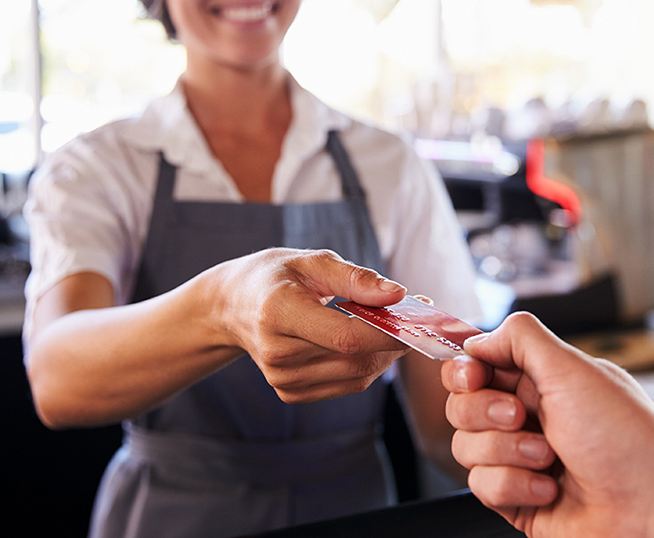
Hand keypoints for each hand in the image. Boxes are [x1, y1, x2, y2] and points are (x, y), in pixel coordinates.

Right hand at [203, 248, 409, 402]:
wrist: (232, 306)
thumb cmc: (276, 277)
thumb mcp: (311, 262)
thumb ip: (355, 278)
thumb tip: (398, 294)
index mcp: (279, 313)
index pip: (346, 336)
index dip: (389, 332)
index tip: (421, 317)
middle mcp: (277, 353)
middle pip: (356, 359)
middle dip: (395, 339)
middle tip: (416, 315)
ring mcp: (282, 379)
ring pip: (357, 376)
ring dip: (385, 353)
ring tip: (392, 325)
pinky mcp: (289, 392)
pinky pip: (346, 384)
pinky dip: (367, 364)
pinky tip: (367, 341)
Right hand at [442, 312, 653, 537]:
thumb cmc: (628, 438)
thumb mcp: (572, 369)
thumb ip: (519, 339)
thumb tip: (478, 340)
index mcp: (540, 380)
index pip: (477, 366)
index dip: (466, 371)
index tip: (474, 376)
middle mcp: (528, 417)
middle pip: (461, 406)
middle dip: (487, 413)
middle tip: (522, 417)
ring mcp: (520, 459)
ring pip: (466, 448)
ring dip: (507, 453)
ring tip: (549, 458)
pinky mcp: (518, 498)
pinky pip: (482, 487)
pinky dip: (515, 486)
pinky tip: (550, 488)